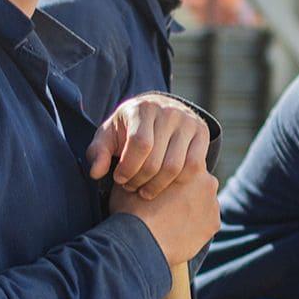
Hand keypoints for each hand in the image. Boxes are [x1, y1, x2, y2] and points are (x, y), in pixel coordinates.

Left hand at [88, 94, 213, 198]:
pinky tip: (164, 183)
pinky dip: (178, 181)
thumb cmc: (128, 128)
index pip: (140, 144)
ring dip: (157, 185)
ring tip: (144, 189)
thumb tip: (96, 173)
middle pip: (156, 160)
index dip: (128, 168)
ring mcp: (188, 122)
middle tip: (131, 187)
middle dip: (140, 180)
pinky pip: (193, 166)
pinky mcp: (202, 132)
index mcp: (143, 109)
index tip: (119, 179)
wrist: (158, 111)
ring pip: (175, 166)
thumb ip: (98, 153)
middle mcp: (169, 112)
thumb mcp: (108, 136)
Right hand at [111, 163, 220, 264]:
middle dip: (185, 188)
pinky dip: (196, 225)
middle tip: (166, 202)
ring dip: (192, 206)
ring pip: (202, 201)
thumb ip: (144, 168)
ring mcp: (213, 204)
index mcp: (190, 164)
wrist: (141, 244)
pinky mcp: (214, 225)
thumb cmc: (132, 210)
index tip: (163, 183)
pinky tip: (179, 230)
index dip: (173, 172)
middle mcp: (208, 181)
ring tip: (171, 218)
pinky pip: (206, 222)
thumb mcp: (132, 181)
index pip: (186, 161)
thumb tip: (139, 163)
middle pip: (197, 181)